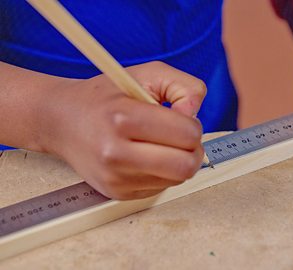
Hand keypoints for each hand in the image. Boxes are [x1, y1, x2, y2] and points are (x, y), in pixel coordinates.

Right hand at [41, 62, 206, 199]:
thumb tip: (194, 114)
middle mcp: (115, 153)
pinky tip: (149, 156)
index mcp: (123, 118)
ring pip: (177, 180)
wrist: (62, 121)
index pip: (186, 134)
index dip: (193, 124)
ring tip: (162, 144)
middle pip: (185, 166)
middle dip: (193, 149)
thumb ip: (182, 85)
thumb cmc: (106, 96)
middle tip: (182, 137)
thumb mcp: (146, 74)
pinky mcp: (118, 193)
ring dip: (180, 161)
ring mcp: (116, 178)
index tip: (181, 117)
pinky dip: (164, 172)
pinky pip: (162, 188)